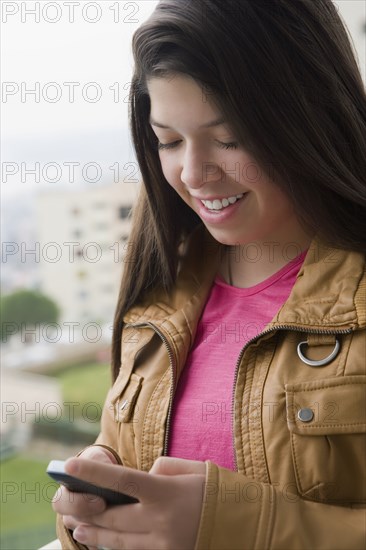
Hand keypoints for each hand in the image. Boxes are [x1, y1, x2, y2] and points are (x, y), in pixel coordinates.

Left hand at [54, 456, 205, 549]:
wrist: (248, 525)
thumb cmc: (218, 489)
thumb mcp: (191, 469)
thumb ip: (161, 471)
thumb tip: (140, 479)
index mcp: (167, 493)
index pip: (122, 480)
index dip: (93, 473)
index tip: (70, 464)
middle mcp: (161, 521)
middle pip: (113, 517)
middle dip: (85, 509)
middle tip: (65, 502)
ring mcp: (164, 544)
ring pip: (118, 541)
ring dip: (94, 533)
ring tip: (76, 526)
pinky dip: (115, 546)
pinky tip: (101, 540)